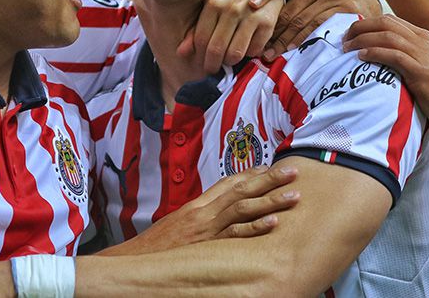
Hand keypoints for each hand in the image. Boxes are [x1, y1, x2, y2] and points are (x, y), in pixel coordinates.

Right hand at [103, 165, 299, 255]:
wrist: (135, 259)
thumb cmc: (157, 247)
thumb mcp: (178, 225)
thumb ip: (200, 218)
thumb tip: (219, 215)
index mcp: (198, 205)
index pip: (228, 183)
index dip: (252, 174)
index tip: (271, 167)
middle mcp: (203, 212)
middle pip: (241, 190)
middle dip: (269, 180)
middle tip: (293, 172)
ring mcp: (206, 228)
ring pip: (242, 208)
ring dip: (270, 201)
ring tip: (293, 195)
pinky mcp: (206, 246)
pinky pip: (234, 235)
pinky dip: (254, 228)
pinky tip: (272, 223)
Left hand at [179, 0, 283, 73]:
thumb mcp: (212, 2)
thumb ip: (197, 28)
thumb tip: (181, 53)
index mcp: (214, 2)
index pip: (201, 39)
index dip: (200, 56)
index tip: (203, 63)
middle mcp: (231, 8)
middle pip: (216, 49)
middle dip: (213, 65)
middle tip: (213, 68)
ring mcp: (250, 15)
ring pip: (235, 53)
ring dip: (231, 61)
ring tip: (229, 58)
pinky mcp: (267, 21)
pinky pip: (255, 49)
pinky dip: (250, 54)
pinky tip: (247, 47)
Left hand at [248, 0, 381, 59]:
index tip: (251, 4)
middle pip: (289, 10)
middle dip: (272, 31)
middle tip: (260, 47)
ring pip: (301, 22)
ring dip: (284, 41)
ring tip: (271, 53)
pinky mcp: (344, 11)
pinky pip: (317, 29)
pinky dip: (302, 41)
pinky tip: (292, 50)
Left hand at [342, 15, 428, 129]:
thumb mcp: (424, 68)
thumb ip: (406, 59)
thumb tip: (379, 60)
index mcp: (423, 37)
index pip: (390, 21)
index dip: (366, 24)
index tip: (350, 35)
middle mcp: (423, 41)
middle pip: (385, 23)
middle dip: (360, 28)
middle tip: (343, 40)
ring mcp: (423, 55)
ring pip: (386, 36)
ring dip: (362, 40)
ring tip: (347, 48)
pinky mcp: (421, 71)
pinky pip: (393, 55)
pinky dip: (374, 53)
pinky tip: (361, 57)